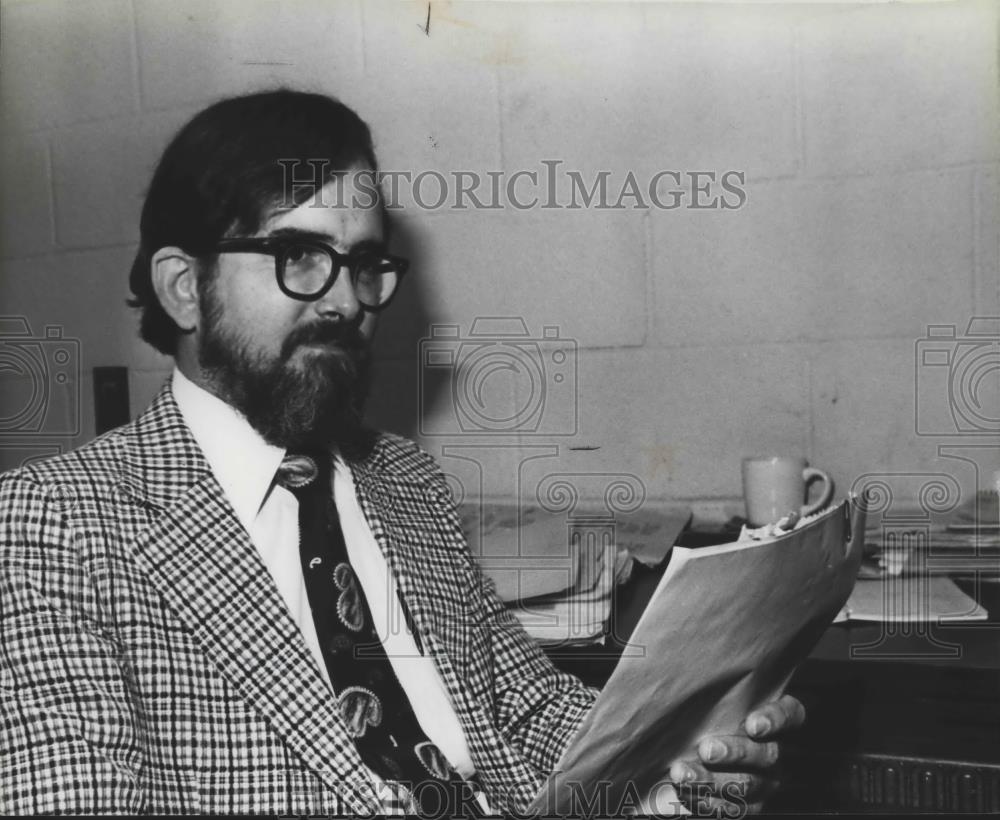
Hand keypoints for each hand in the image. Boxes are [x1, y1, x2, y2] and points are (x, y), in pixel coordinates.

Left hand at [668, 694, 805, 815]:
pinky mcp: (748, 805)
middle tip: (706, 749)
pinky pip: (731, 808)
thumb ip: (719, 687)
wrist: (706, 745)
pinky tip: (684, 791)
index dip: (774, 720)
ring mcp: (764, 781)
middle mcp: (777, 752)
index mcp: (780, 720)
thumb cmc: (716, 709)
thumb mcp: (724, 695)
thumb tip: (685, 665)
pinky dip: (705, 801)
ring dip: (711, 781)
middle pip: (766, 755)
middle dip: (734, 753)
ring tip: (682, 774)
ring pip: (746, 785)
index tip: (753, 724)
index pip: (789, 716)